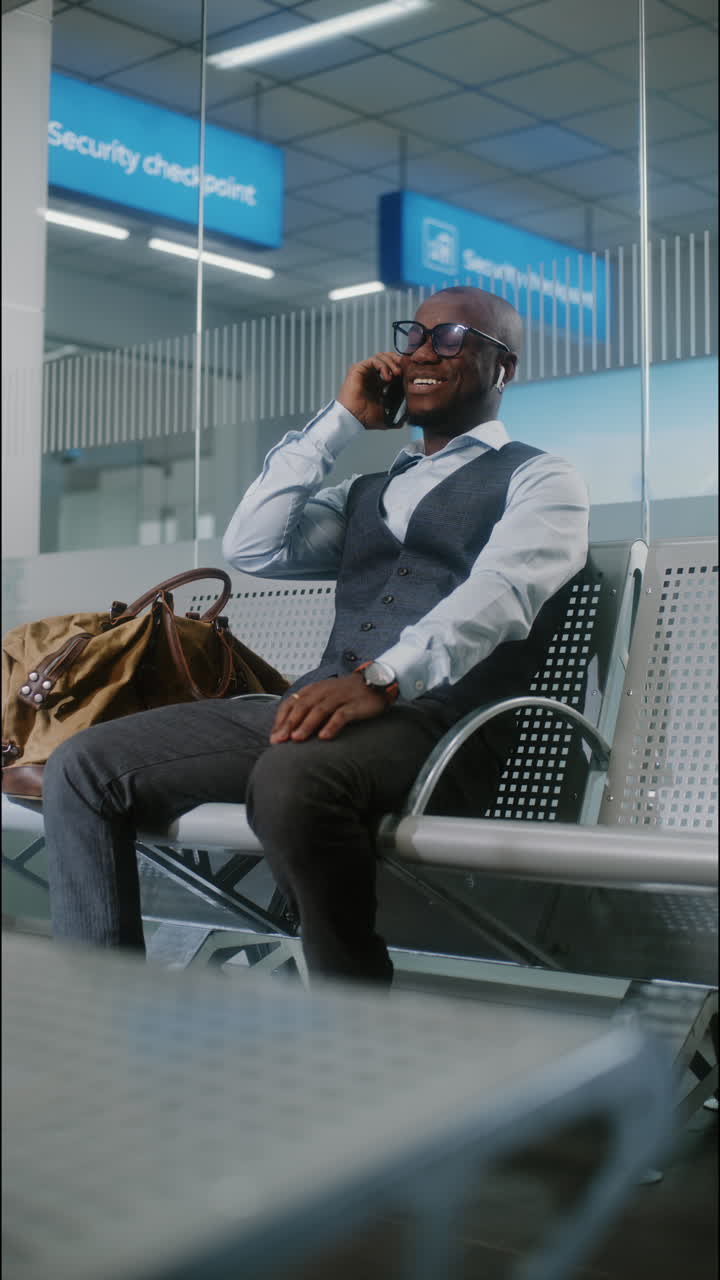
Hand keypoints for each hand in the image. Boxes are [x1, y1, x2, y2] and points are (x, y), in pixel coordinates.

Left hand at [270, 672, 387, 742]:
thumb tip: (290, 730)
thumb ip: (309, 708)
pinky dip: (332, 726)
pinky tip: (324, 737)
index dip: (281, 719)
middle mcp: (324, 691)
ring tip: (296, 739)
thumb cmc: (347, 693)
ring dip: (306, 725)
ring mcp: (339, 697)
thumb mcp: (324, 696)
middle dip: (289, 724)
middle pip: (302, 707)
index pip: (292, 702)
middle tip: (279, 741)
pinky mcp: (354, 704)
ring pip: (319, 710)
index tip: (274, 736)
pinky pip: (341, 715)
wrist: (376, 681)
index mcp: (314, 689)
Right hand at [336, 351, 403, 429]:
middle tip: (404, 369)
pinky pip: (374, 360)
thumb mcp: (386, 419)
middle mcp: (371, 377)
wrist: (353, 418)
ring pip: (381, 357)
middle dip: (398, 362)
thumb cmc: (365, 419)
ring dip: (391, 362)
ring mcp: (365, 372)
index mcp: (378, 386)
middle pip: (387, 360)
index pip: (392, 371)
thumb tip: (405, 421)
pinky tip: (387, 376)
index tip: (409, 375)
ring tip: (397, 373)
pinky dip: (383, 365)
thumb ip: (396, 420)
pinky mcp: (358, 369)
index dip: (401, 370)